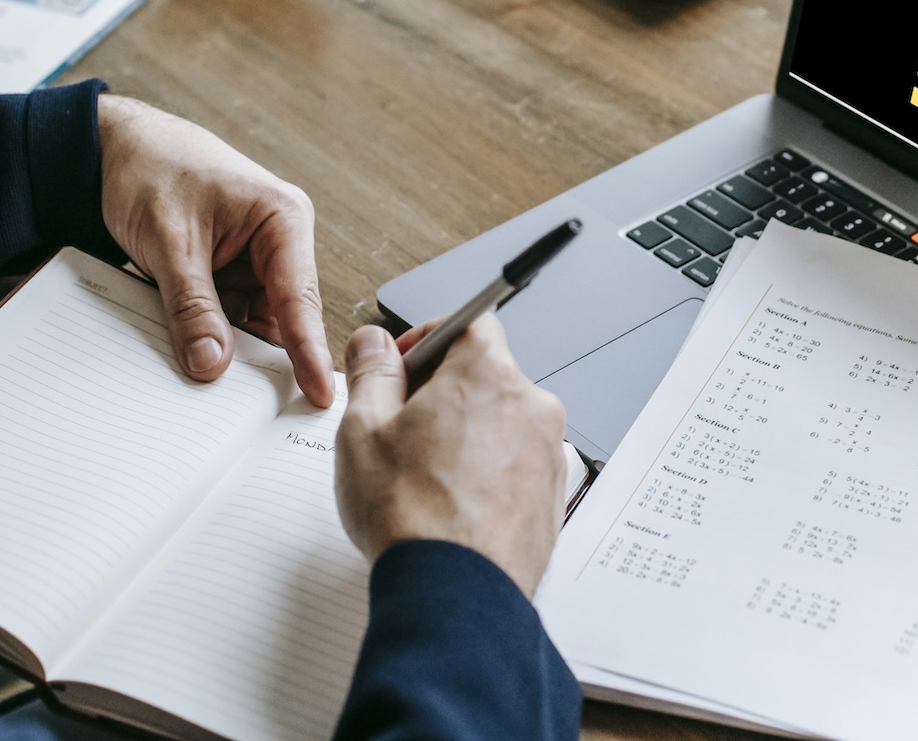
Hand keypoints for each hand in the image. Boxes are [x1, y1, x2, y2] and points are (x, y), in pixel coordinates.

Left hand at [97, 94, 332, 405]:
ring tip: (209, 380)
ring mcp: (253, 261)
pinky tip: (192, 353)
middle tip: (254, 409)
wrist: (110, 149)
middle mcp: (277, 242)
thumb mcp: (170, 242)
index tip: (317, 395)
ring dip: (228, 348)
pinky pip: (225, 318)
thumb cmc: (150, 168)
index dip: (308, 351)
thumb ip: (193, 307)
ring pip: (250, 324)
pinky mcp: (228, 274)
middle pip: (281, 318)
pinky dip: (208, 335)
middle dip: (262, 358)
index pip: (300, 298)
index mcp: (282, 219)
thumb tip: (212, 364)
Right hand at [335, 316, 567, 594]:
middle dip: (442, 392)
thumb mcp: (364, 430)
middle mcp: (532, 406)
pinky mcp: (554, 497)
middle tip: (401, 428)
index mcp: (488, 375)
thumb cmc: (412, 515)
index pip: (469, 322)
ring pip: (501, 424)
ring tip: (424, 477)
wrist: (456, 594)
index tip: (402, 364)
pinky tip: (452, 505)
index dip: (428, 337)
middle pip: (485, 376)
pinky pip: (516, 466)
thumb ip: (371, 373)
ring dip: (466, 435)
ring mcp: (549, 454)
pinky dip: (488, 473)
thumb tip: (373, 343)